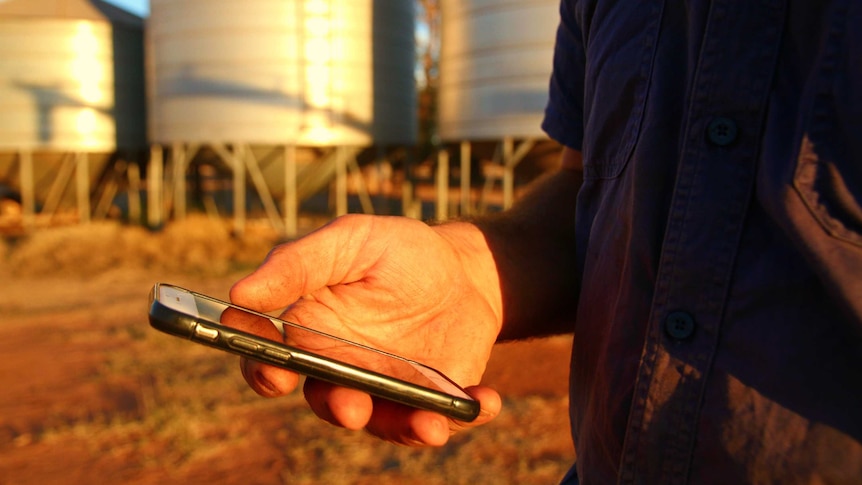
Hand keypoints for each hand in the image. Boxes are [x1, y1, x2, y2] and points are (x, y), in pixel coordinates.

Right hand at [229, 214, 503, 445]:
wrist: (464, 269)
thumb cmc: (396, 250)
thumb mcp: (349, 239)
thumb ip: (297, 263)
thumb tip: (240, 293)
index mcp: (309, 332)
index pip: (270, 361)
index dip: (264, 372)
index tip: (275, 372)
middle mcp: (342, 370)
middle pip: (327, 401)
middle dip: (339, 408)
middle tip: (353, 405)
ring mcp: (388, 390)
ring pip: (386, 423)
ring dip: (405, 427)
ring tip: (432, 424)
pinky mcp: (432, 401)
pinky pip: (444, 419)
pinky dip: (465, 415)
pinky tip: (485, 401)